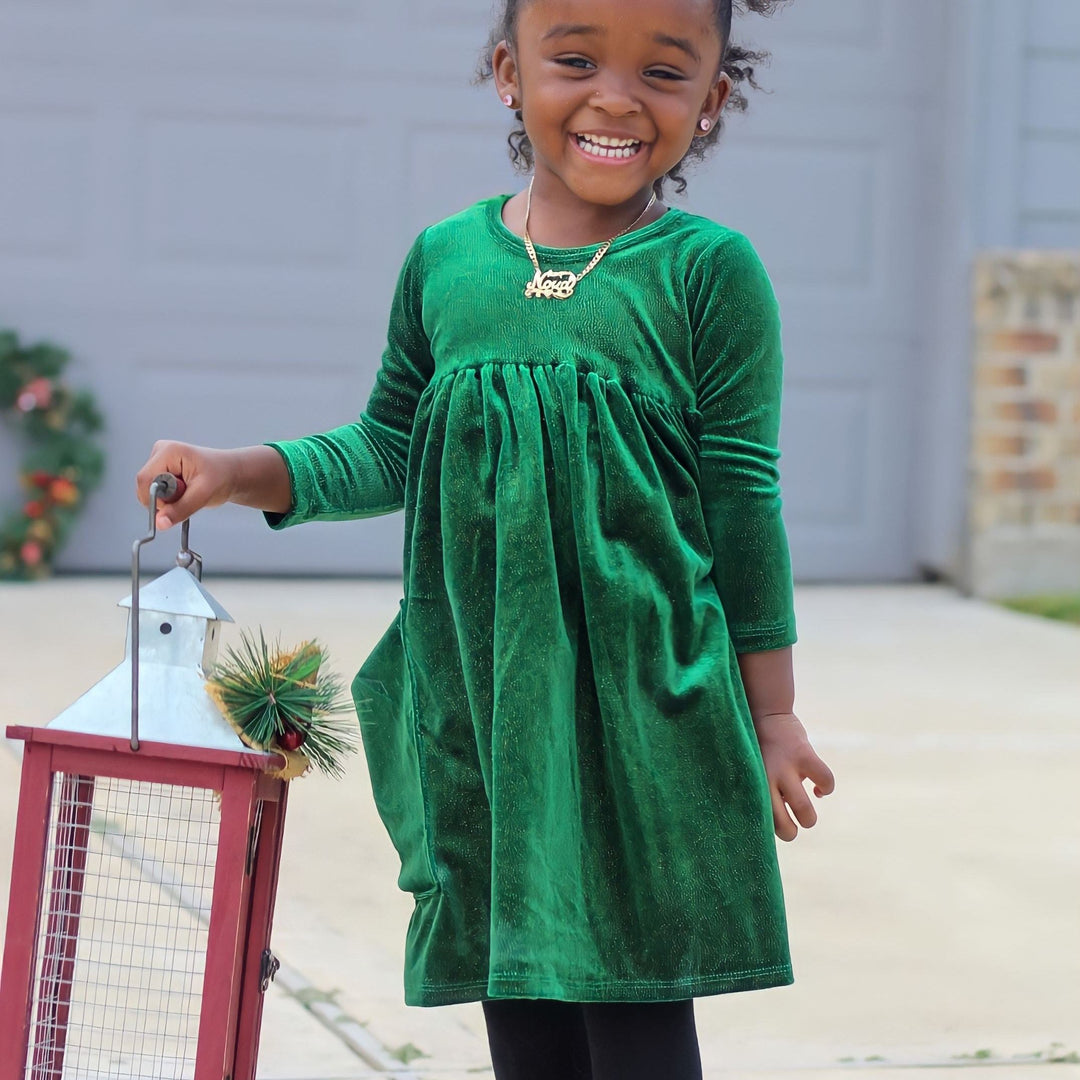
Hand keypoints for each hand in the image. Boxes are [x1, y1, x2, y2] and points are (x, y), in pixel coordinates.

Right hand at [135, 441, 240, 529]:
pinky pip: (156, 492)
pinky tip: (183, 493)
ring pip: (150, 492)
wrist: (231, 474)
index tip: (172, 507)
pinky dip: (169, 499)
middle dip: (163, 500)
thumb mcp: (203, 495)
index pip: (145, 480)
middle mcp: (160, 453)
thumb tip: (160, 523)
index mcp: (168, 452)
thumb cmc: (222, 476)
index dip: (155, 498)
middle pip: (145, 486)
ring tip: (188, 493)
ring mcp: (159, 461)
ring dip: (167, 501)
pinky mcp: (161, 471)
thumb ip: (180, 509)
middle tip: (186, 498)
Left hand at [752, 711, 834, 841]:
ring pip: (804, 810)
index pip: (759, 820)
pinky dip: (826, 788)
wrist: (764, 712)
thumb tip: (778, 820)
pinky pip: (825, 781)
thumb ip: (763, 793)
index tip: (773, 826)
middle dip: (791, 832)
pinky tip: (819, 788)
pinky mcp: (804, 754)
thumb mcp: (754, 772)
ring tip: (806, 813)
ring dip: (808, 818)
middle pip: (782, 824)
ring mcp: (786, 767)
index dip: (769, 830)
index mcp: (752, 784)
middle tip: (793, 824)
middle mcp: (767, 778)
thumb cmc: (758, 749)